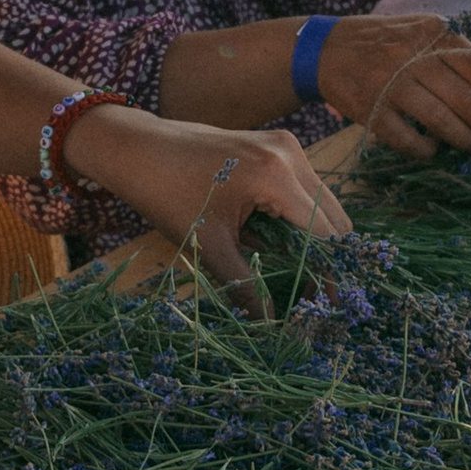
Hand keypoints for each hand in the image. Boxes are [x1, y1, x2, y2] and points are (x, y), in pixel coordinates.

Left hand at [68, 106, 347, 283]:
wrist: (137, 148)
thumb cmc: (166, 194)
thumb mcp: (208, 245)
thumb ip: (246, 285)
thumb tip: (272, 325)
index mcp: (276, 175)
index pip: (324, 233)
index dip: (330, 272)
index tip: (329, 306)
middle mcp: (290, 154)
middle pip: (333, 215)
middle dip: (327, 257)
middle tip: (316, 295)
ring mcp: (285, 145)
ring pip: (321, 201)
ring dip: (315, 237)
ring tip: (299, 274)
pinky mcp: (276, 144)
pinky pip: (302, 187)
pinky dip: (299, 216)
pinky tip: (281, 242)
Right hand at [316, 15, 470, 160]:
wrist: (324, 49)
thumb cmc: (383, 40)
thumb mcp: (419, 29)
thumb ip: (453, 49)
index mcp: (431, 33)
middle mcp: (413, 57)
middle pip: (466, 98)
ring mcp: (390, 85)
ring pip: (441, 121)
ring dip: (464, 139)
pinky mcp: (370, 110)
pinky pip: (407, 140)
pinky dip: (424, 150)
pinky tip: (431, 150)